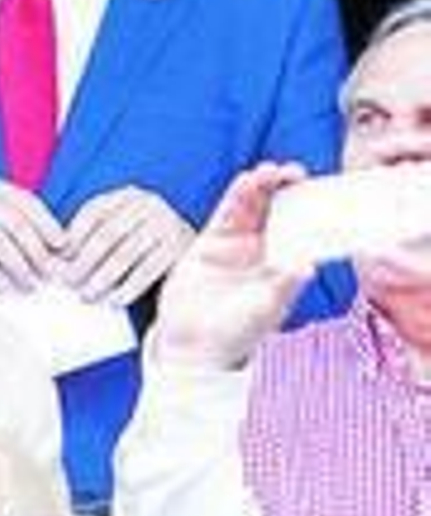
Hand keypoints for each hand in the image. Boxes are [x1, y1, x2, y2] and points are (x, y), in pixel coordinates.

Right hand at [0, 175, 67, 291]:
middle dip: (37, 252)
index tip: (63, 249)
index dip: (49, 226)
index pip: (28, 203)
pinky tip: (5, 288)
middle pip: (16, 223)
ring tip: (30, 286)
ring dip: (19, 267)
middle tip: (50, 275)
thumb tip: (60, 253)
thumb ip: (22, 230)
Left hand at [61, 186, 194, 304]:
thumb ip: (93, 237)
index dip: (74, 236)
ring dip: (103, 277)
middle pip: (108, 233)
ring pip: (126, 253)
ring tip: (86, 295)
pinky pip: (148, 270)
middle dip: (85, 260)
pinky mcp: (181, 248)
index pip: (94, 212)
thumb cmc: (144, 247)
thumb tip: (60, 258)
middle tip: (68, 282)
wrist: (198, 258)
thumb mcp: (119, 232)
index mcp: (129, 195)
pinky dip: (128, 287)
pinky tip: (114, 300)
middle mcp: (150, 203)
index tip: (58, 259)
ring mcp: (168, 223)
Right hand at [151, 163, 314, 370]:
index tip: (320, 192)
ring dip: (260, 188)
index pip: (301, 230)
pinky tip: (244, 182)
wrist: (193, 343)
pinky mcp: (210, 242)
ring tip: (268, 172)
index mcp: (283, 266)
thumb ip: (283, 286)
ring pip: (251, 208)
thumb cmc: (236, 334)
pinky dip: (235, 197)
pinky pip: (224, 214)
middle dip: (286, 190)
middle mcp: (262, 252)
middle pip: (277, 212)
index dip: (310, 209)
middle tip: (295, 173)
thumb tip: (307, 267)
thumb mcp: (265, 310)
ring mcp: (236, 245)